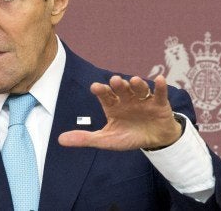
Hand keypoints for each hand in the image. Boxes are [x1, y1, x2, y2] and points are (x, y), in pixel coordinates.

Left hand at [58, 75, 181, 150]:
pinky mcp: (159, 103)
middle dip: (118, 85)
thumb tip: (60, 140)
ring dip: (137, 84)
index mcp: (113, 105)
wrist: (154, 141)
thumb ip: (85, 138)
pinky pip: (159, 94)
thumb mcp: (106, 140)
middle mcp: (127, 99)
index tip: (95, 87)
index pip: (105, 95)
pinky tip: (160, 80)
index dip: (101, 90)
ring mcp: (143, 100)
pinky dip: (160, 87)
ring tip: (135, 80)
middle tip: (115, 81)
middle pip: (121, 89)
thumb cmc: (128, 137)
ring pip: (139, 89)